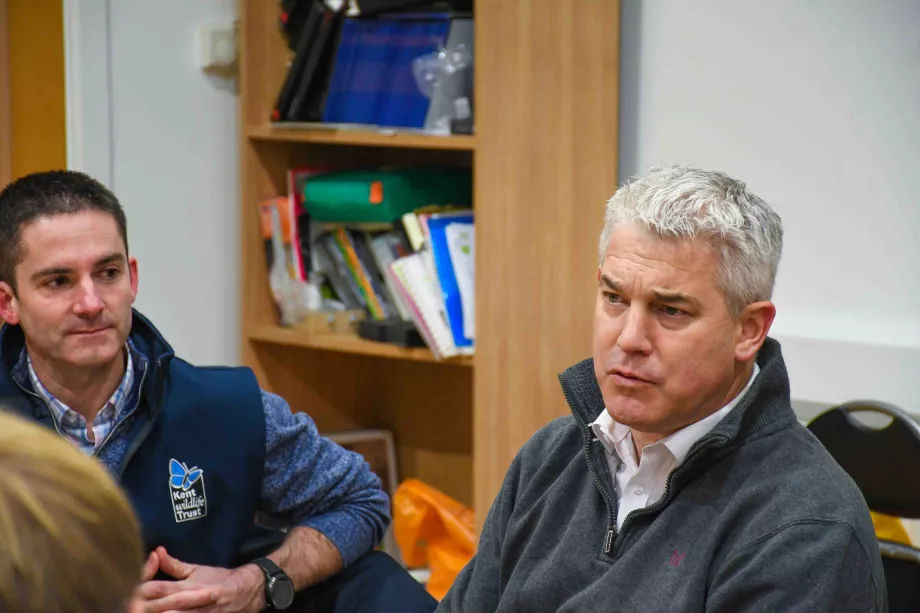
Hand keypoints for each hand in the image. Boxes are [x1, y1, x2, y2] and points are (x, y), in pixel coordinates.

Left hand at [139, 546, 265, 612]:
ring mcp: (203, 611)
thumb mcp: (197, 570)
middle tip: (129, 607)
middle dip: (147, 606)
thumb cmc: (220, 579)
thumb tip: (156, 551)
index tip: (125, 592)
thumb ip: (174, 564)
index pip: (159, 586)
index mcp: (188, 582)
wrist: (249, 590)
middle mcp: (195, 596)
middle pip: (166, 603)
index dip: (141, 590)